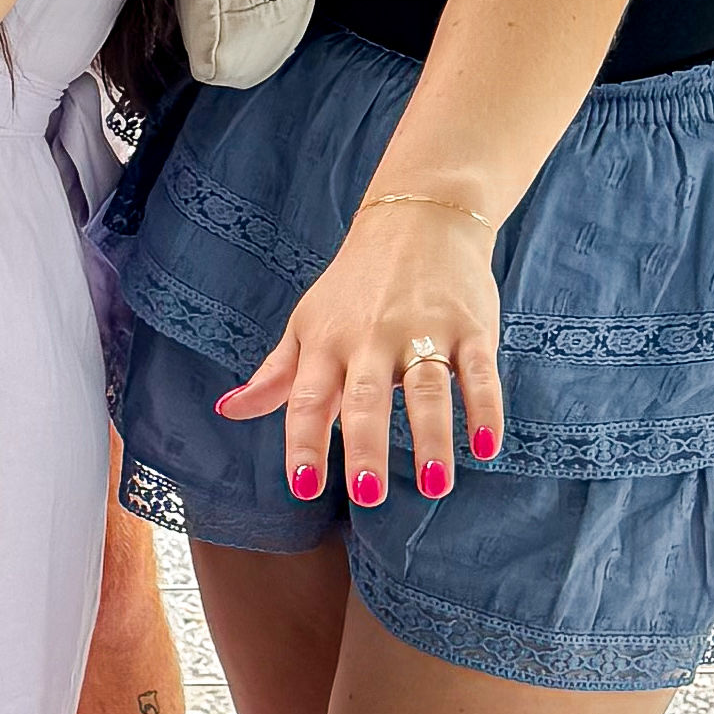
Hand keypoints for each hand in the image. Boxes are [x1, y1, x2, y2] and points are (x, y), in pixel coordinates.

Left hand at [219, 188, 503, 513]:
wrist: (417, 219)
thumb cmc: (354, 286)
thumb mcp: (306, 324)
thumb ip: (274, 375)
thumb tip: (228, 410)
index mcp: (326, 344)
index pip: (308, 399)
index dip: (303, 443)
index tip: (302, 487)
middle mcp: (371, 338)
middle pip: (366, 398)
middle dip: (366, 445)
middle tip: (368, 494)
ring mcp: (423, 331)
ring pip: (427, 389)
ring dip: (432, 437)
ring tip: (434, 484)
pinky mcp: (469, 325)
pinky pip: (479, 372)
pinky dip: (484, 408)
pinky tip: (485, 446)